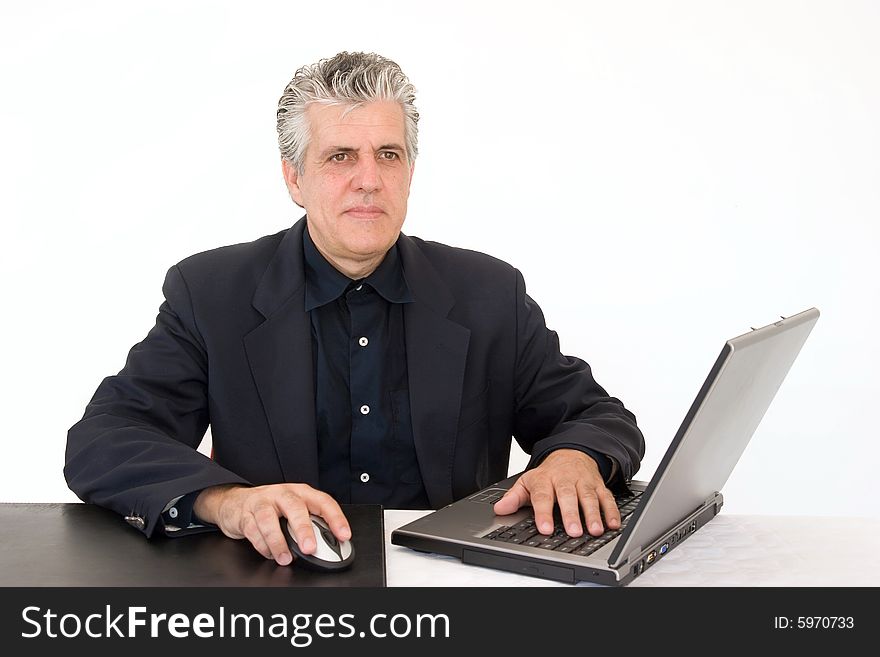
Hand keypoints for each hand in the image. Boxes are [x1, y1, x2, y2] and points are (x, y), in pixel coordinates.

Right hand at [193, 483, 350, 565]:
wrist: (237, 503)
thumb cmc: (273, 507)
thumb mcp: (295, 511)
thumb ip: (311, 524)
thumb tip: (329, 546)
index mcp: (301, 492)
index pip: (323, 501)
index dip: (336, 518)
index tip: (344, 535)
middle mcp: (283, 494)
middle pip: (295, 507)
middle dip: (303, 529)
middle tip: (309, 548)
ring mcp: (263, 502)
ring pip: (269, 520)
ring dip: (278, 542)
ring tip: (285, 558)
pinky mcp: (245, 514)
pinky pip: (254, 531)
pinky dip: (263, 546)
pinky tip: (270, 553)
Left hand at [493, 449, 619, 537]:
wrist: (571, 453)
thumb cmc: (549, 474)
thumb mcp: (528, 482)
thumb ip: (514, 497)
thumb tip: (500, 509)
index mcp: (545, 479)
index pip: (543, 496)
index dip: (544, 513)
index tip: (545, 528)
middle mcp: (565, 479)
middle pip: (568, 496)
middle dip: (571, 514)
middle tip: (573, 531)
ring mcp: (583, 482)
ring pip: (589, 497)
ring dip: (593, 514)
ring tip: (594, 530)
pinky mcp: (599, 485)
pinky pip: (607, 497)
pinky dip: (611, 511)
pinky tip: (613, 524)